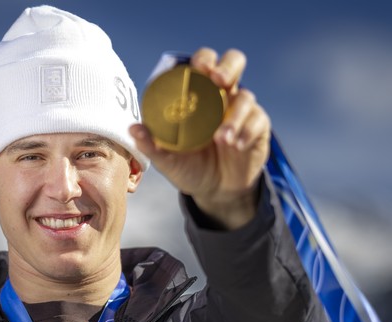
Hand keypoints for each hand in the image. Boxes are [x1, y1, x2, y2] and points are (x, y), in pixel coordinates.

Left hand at [131, 48, 270, 228]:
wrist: (216, 191)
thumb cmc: (189, 168)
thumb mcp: (168, 160)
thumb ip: (152, 145)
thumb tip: (133, 128)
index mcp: (199, 95)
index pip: (203, 64)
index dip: (203, 60)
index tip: (198, 69)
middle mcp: (222, 96)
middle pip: (233, 63)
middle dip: (228, 66)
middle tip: (219, 80)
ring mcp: (242, 110)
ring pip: (246, 96)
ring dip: (234, 115)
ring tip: (222, 139)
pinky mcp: (258, 126)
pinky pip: (257, 120)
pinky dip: (247, 131)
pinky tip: (237, 146)